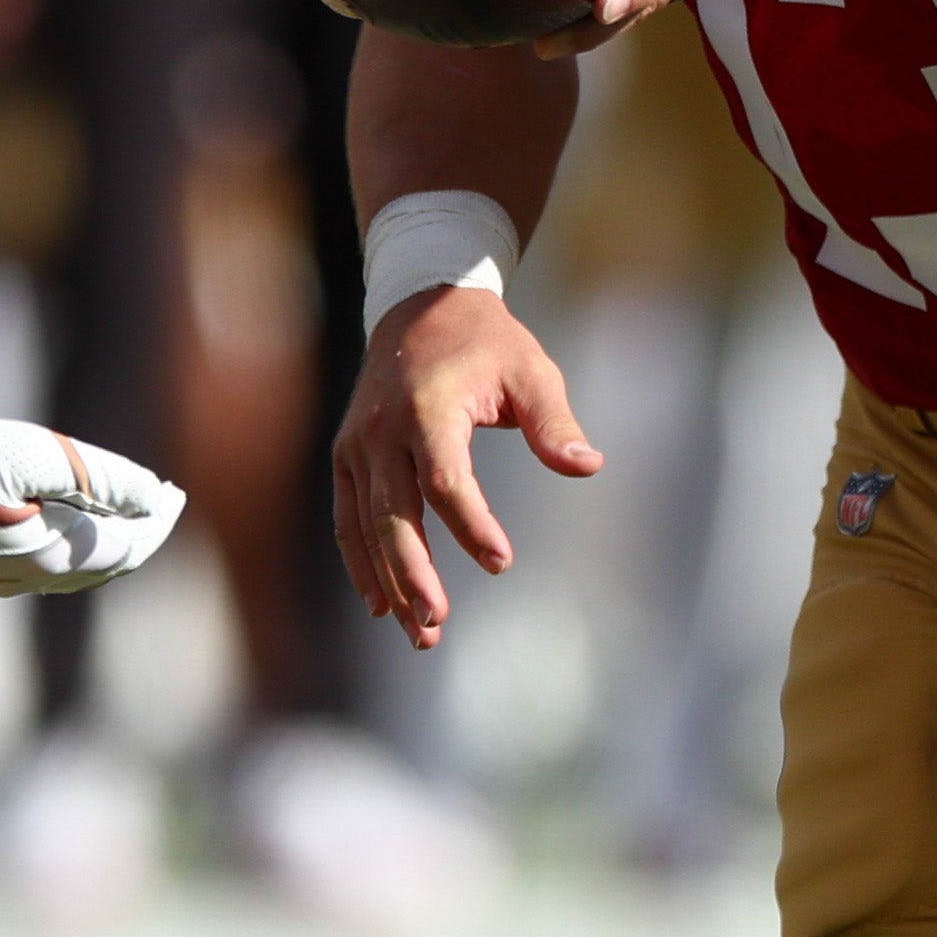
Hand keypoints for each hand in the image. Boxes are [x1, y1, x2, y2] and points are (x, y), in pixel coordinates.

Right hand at [0, 401, 187, 598]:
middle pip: (104, 566)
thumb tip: (155, 497)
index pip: (127, 545)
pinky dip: (68, 552)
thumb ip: (102, 477)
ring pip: (72, 575)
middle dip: (137, 536)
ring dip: (103, 546)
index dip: (157, 519)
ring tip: (122, 517)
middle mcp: (30, 581)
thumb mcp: (34, 453)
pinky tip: (64, 529)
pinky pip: (39, 573)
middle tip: (160, 504)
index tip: (175, 494)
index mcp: (52, 556)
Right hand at [332, 282, 601, 648]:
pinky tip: (381, 603)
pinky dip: (360, 561)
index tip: (501, 562)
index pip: (444, 480)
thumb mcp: (531, 370)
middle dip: (414, 572)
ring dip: (388, 580)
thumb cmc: (487, 343)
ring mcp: (357, 445)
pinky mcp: (346, 456)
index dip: (471, 525)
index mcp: (428, 408)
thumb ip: (555, 423)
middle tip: (437, 623)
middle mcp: (382, 431)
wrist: (421, 304)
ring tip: (419, 632)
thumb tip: (589, 467)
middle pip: (393, 514)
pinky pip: (348, 517)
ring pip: (366, 524)